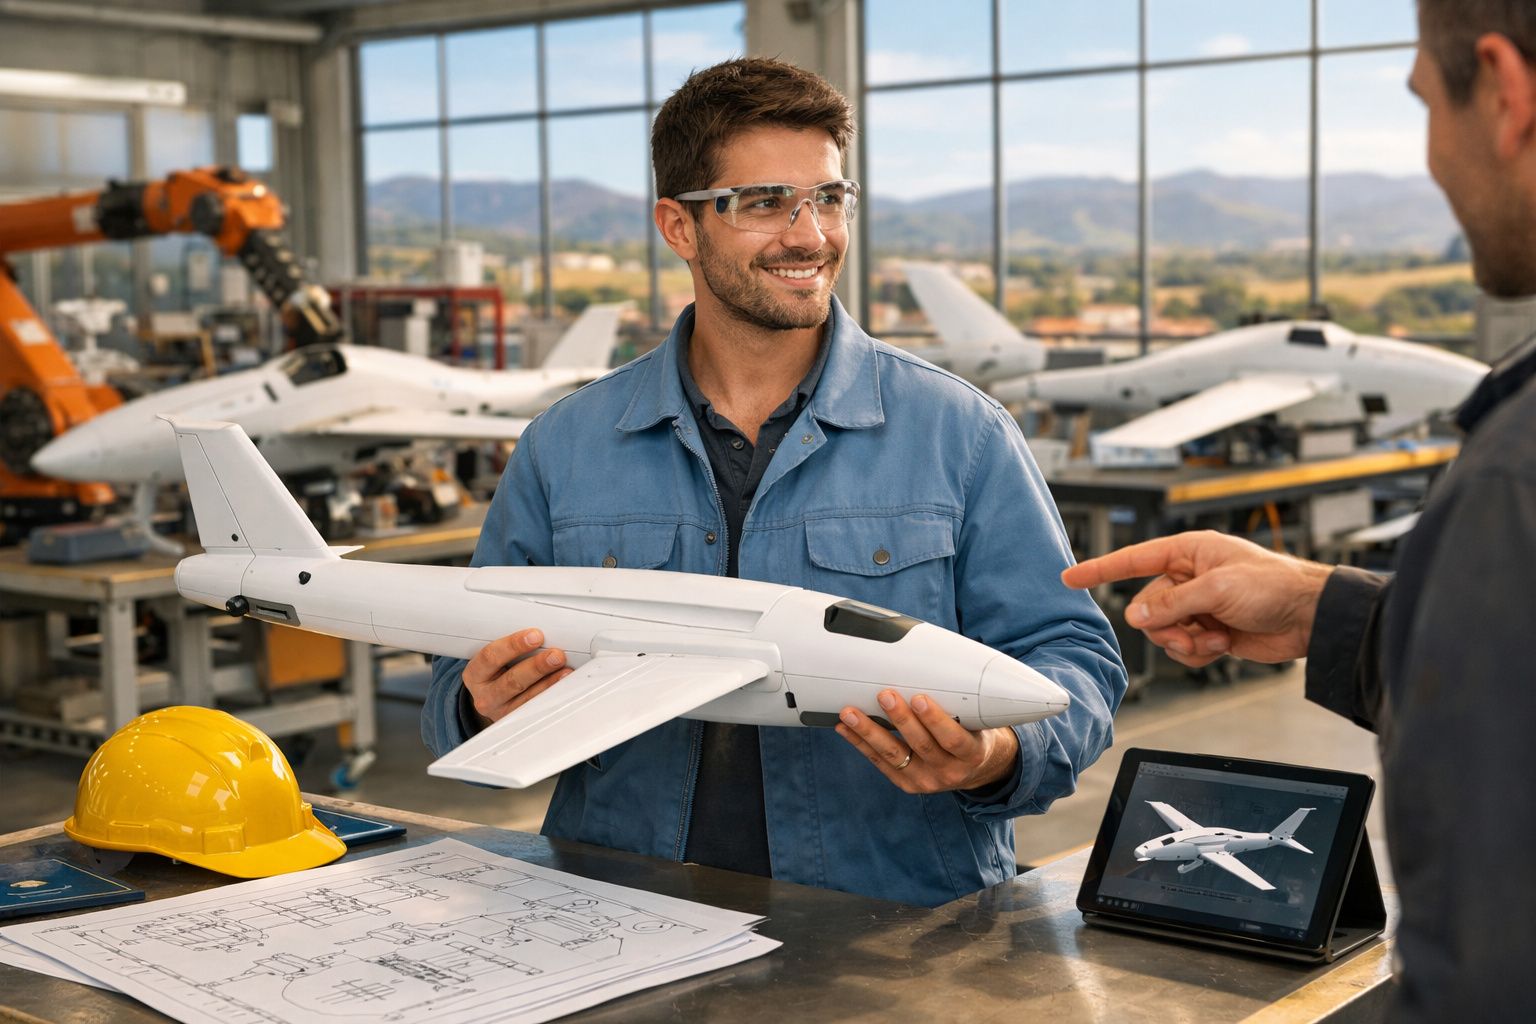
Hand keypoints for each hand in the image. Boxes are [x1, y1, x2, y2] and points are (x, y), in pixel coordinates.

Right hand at [461, 628, 572, 726]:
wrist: (492, 700)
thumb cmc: (496, 672)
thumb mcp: (494, 660)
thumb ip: (511, 648)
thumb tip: (543, 635)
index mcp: (475, 674)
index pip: (490, 657)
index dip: (514, 645)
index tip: (536, 636)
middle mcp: (485, 695)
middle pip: (511, 681)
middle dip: (537, 666)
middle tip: (556, 655)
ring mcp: (501, 712)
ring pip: (526, 698)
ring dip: (549, 683)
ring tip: (565, 670)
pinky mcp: (517, 721)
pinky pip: (536, 710)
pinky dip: (551, 696)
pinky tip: (563, 686)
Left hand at [835, 690, 1019, 793]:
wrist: (976, 769)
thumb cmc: (974, 733)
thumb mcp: (979, 721)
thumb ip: (961, 705)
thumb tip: (934, 665)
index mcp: (972, 754)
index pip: (953, 739)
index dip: (935, 720)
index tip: (919, 698)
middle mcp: (950, 772)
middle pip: (921, 745)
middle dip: (900, 719)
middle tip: (884, 695)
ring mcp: (927, 781)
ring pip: (894, 755)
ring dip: (869, 732)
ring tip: (850, 713)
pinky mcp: (907, 784)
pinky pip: (880, 762)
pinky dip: (861, 744)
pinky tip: (844, 729)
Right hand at [1060, 530, 1332, 667]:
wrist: (1310, 618)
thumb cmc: (1275, 586)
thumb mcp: (1218, 589)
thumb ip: (1173, 603)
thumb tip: (1137, 616)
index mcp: (1188, 552)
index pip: (1133, 560)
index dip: (1099, 569)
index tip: (1069, 577)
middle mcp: (1189, 577)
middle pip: (1147, 606)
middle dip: (1166, 623)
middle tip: (1193, 628)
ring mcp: (1198, 606)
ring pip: (1162, 631)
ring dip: (1185, 640)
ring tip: (1214, 636)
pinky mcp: (1209, 630)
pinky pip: (1183, 648)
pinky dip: (1199, 651)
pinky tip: (1223, 644)